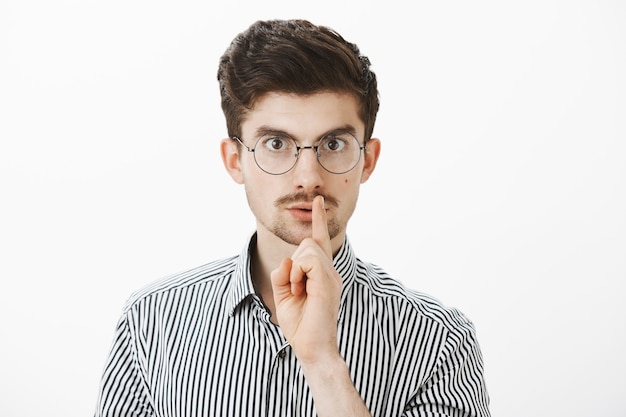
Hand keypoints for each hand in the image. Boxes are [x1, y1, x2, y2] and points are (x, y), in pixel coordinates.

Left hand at [270, 195, 342, 363]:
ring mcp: (331, 275)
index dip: (318, 221)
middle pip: (307, 243)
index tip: (317, 201)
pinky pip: (307, 258)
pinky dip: (297, 272)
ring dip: (295, 268)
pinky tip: (301, 289)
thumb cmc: (300, 326)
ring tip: (299, 291)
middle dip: (294, 262)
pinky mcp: (328, 280)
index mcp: (322, 275)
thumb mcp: (284, 295)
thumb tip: (287, 260)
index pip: (320, 242)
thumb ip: (283, 274)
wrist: (312, 348)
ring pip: (307, 247)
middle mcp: (329, 272)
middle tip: (296, 289)